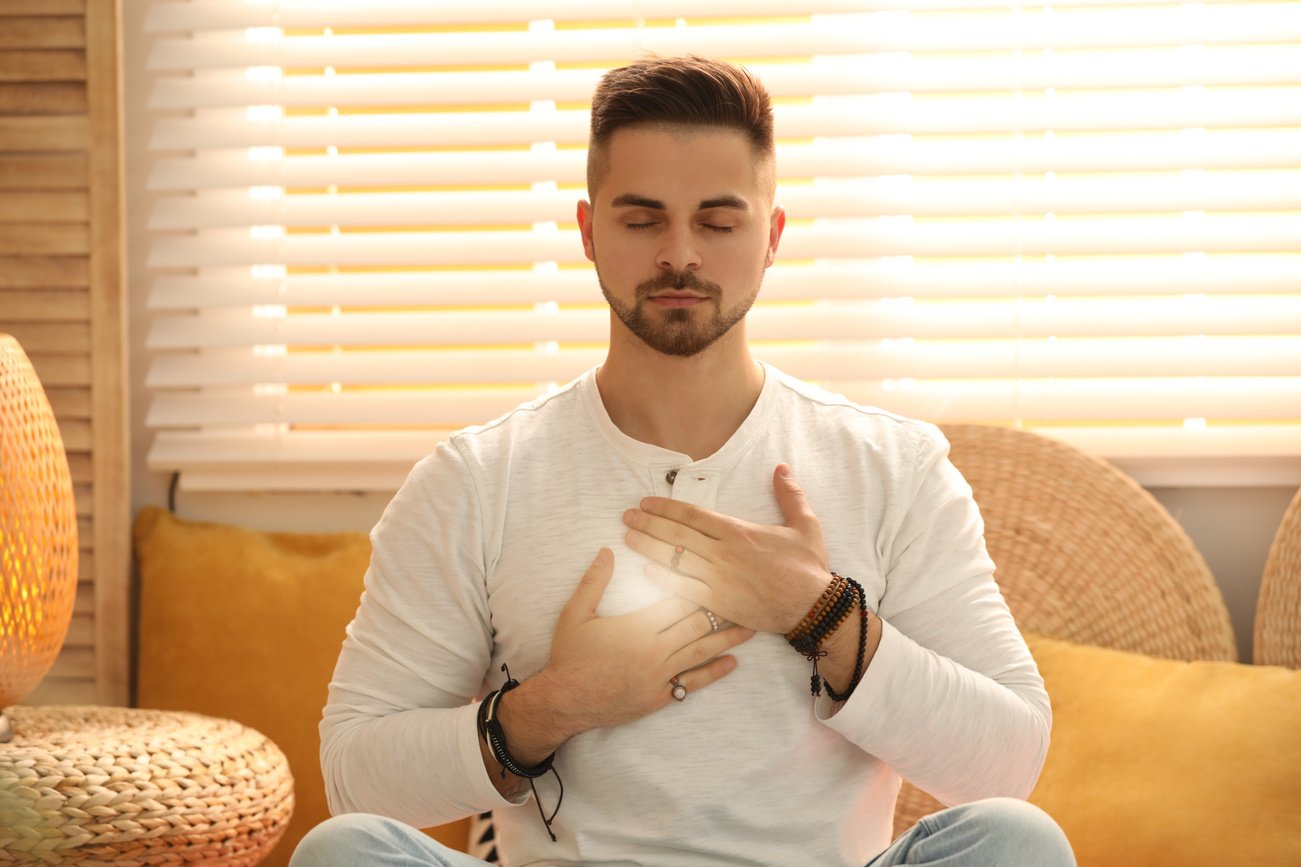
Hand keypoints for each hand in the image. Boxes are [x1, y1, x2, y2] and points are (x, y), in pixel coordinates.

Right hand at [531, 547, 754, 737]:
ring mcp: (659, 676)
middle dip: (721, 610)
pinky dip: (714, 673)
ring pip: (700, 653)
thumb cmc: (569, 655)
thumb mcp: (575, 613)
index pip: (676, 602)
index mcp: (637, 627)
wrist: (564, 701)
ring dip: (727, 639)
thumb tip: (606, 550)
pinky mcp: (659, 697)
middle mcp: (654, 651)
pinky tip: (732, 663)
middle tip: (746, 597)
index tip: (719, 574)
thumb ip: (594, 581)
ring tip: (750, 628)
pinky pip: (692, 683)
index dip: (699, 587)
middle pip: (696, 625)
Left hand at [621, 464, 830, 634]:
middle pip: (677, 535)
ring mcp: (719, 580)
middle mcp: (724, 554)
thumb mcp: (806, 525)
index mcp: (738, 532)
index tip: (646, 503)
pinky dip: (664, 579)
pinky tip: (647, 571)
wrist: (812, 607)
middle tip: (626, 516)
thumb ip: (790, 495)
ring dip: (649, 547)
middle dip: (648, 524)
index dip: (666, 508)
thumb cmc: (808, 567)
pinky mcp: (719, 603)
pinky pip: (684, 589)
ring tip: (628, 538)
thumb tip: (781, 468)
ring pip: (676, 560)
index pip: (693, 515)